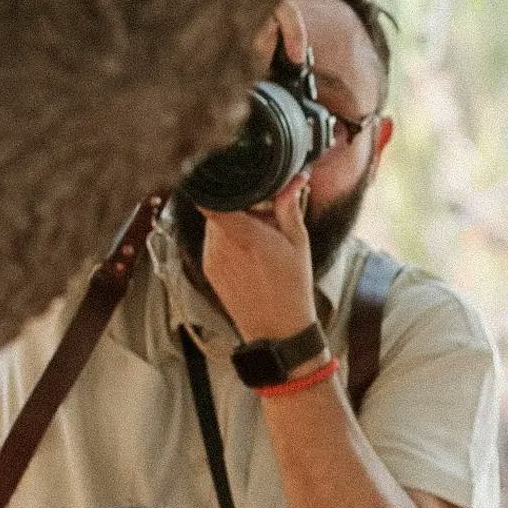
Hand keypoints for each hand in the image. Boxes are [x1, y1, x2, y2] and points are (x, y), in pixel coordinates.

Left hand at [195, 175, 319, 347]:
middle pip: (216, 207)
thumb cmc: (291, 288)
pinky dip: (227, 240)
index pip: (211, 199)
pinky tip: (248, 255)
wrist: (277, 329)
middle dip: (237, 204)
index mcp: (244, 234)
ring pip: (213, 225)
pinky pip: (213, 243)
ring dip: (231, 222)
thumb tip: (295, 178)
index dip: (218, 185)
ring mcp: (211, 258)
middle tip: (260, 215)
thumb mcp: (298, 242)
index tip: (231, 178)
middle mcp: (221, 245)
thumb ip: (289, 206)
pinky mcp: (209, 270)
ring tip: (256, 237)